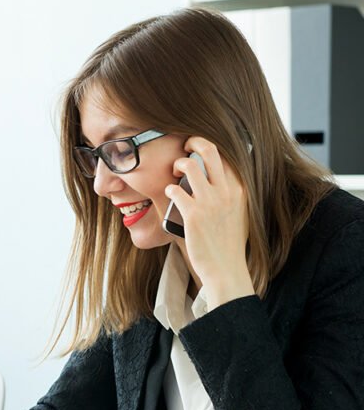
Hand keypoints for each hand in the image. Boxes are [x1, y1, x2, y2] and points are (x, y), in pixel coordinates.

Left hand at [165, 136, 253, 308]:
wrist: (225, 268)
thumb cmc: (229, 243)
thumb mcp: (240, 213)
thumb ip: (232, 195)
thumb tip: (220, 180)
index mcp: (239, 190)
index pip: (226, 155)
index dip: (209, 146)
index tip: (197, 147)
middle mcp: (226, 192)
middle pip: (210, 151)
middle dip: (194, 141)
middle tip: (184, 146)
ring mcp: (210, 202)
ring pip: (189, 166)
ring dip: (177, 164)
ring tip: (173, 173)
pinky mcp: (193, 214)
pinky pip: (175, 189)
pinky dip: (169, 188)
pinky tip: (169, 193)